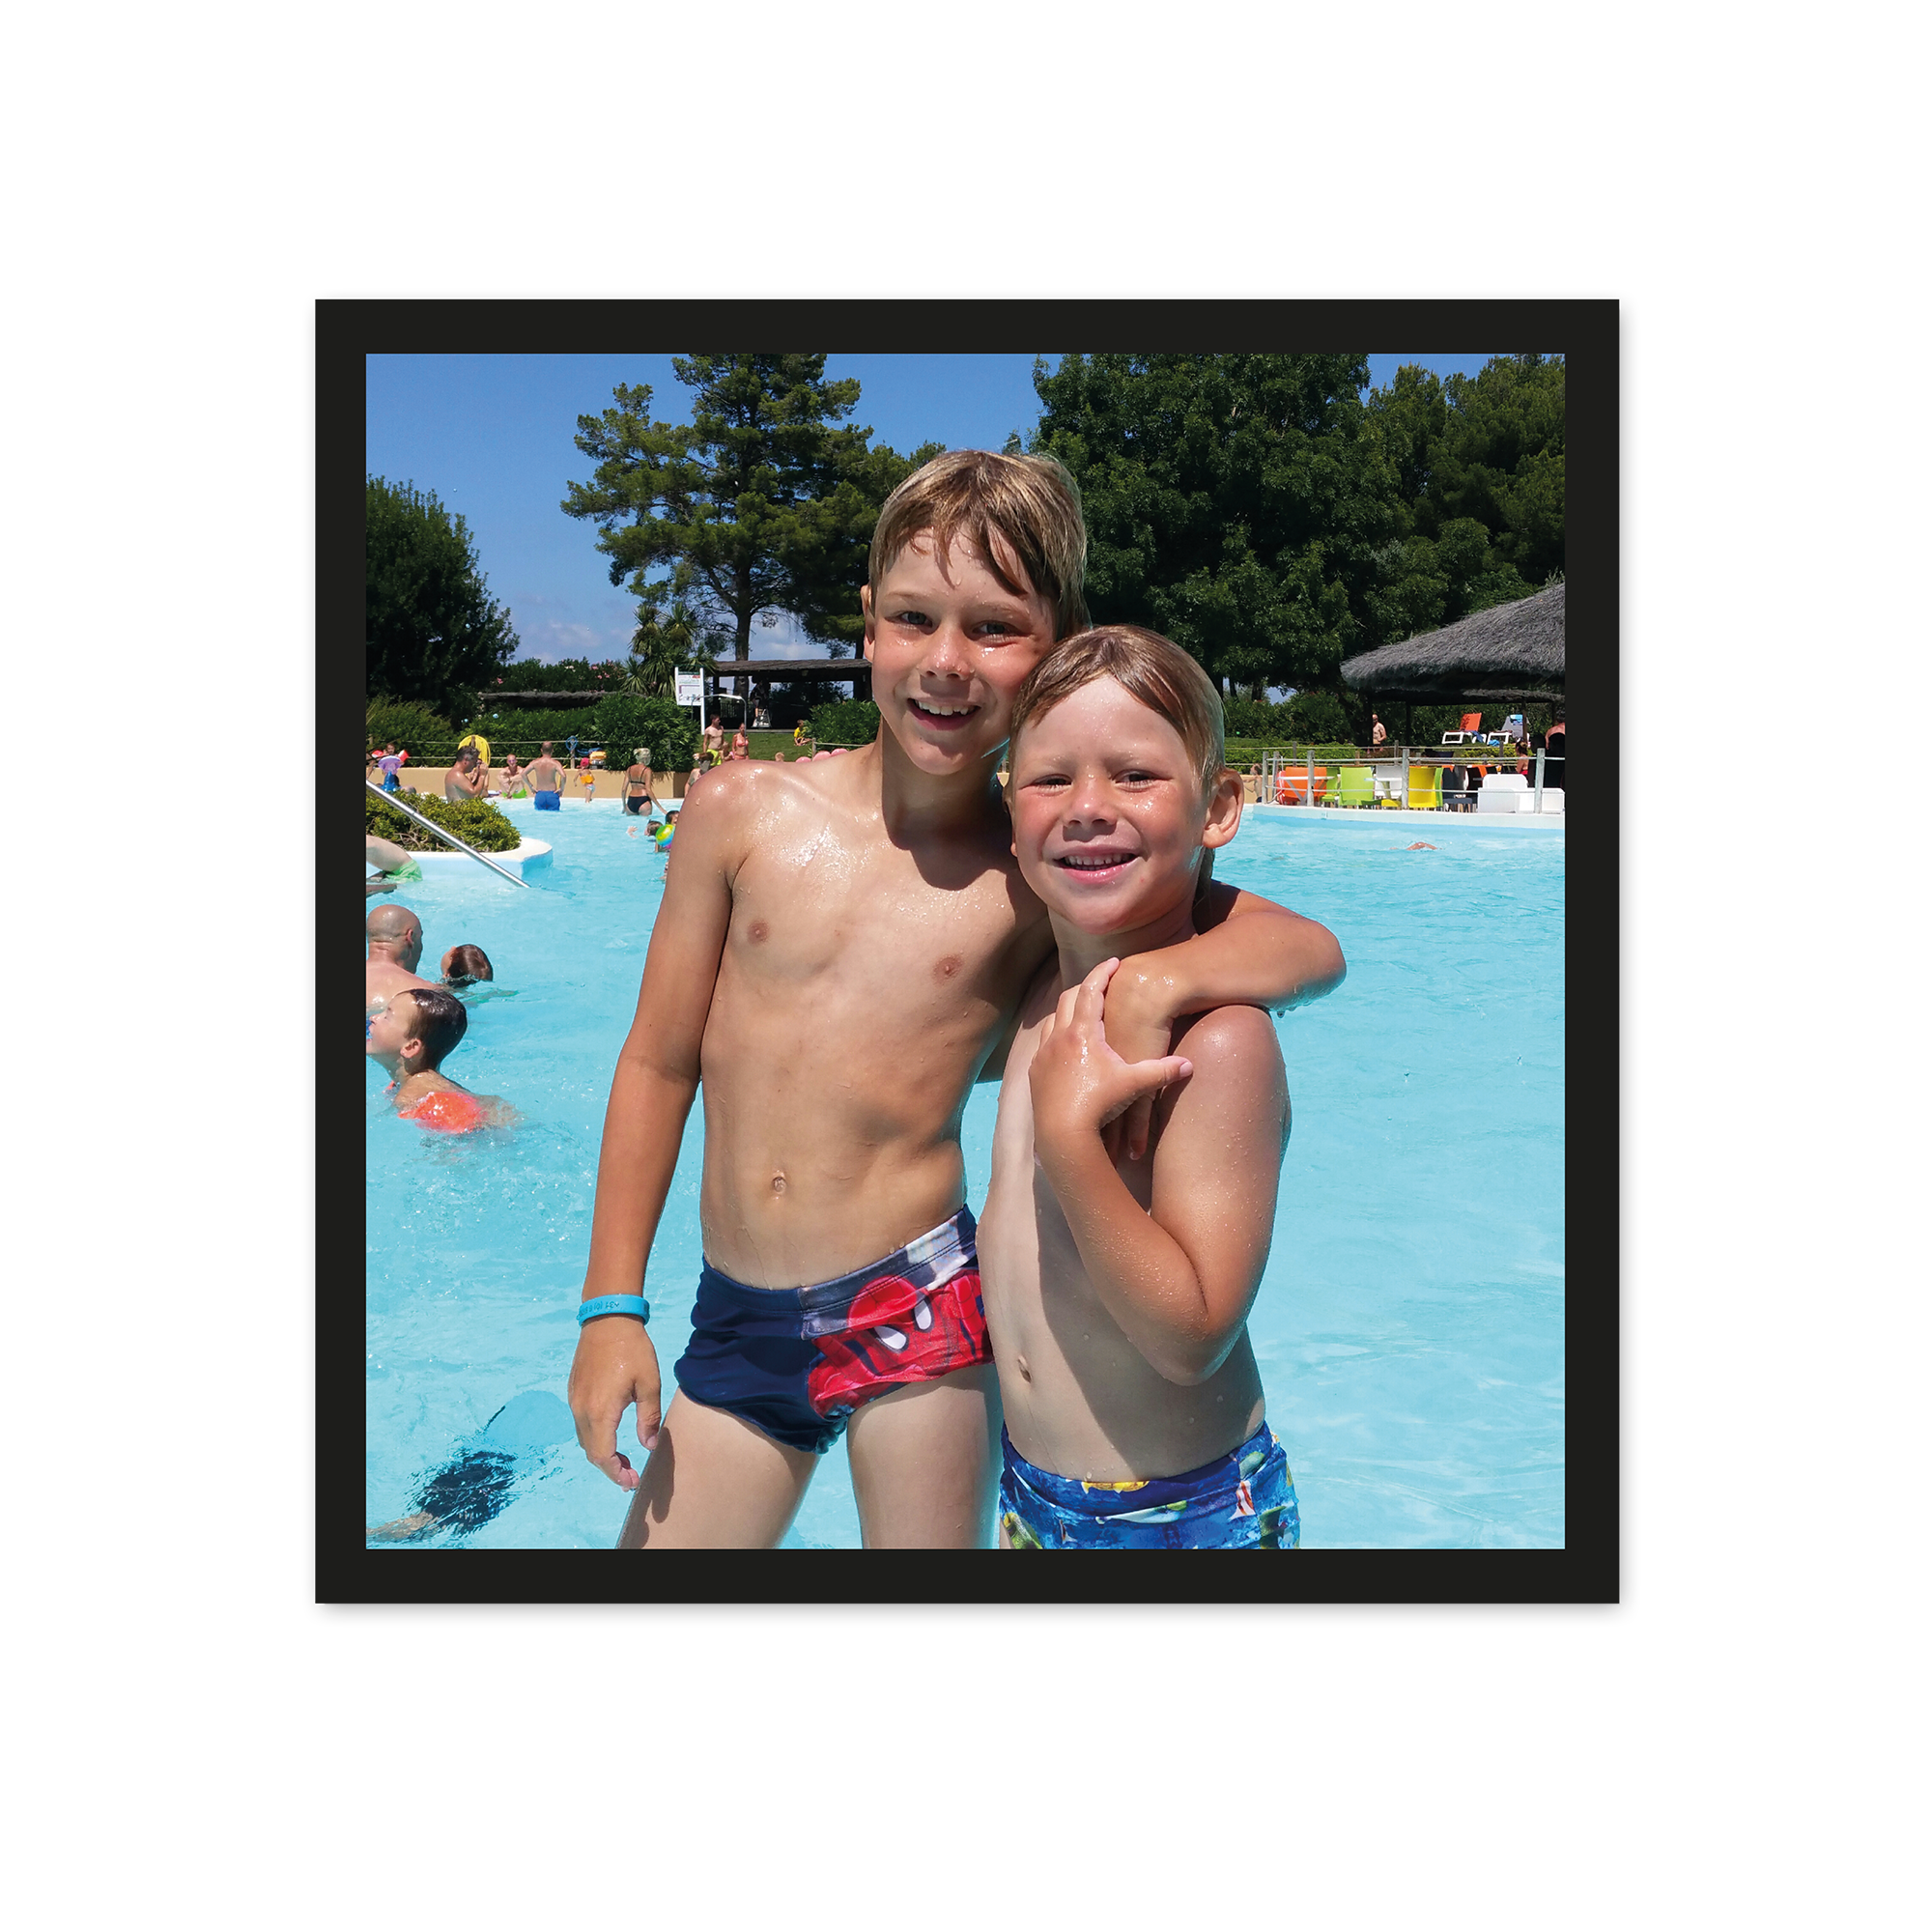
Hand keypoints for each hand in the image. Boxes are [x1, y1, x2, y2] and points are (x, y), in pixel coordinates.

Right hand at [567, 1314, 663, 1488]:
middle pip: (591, 1452)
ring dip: (601, 1454)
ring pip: (584, 1439)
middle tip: (630, 1476)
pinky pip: (580, 1424)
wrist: (607, 1319)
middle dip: (609, 1468)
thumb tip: (648, 1445)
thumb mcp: (649, 1384)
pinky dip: (594, 1437)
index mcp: (601, 1411)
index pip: (603, 1456)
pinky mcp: (573, 1391)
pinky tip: (610, 1434)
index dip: (616, 1473)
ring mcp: (574, 1401)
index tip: (631, 1481)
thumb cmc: (633, 1350)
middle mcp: (581, 1410)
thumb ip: (648, 1418)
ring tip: (622, 1459)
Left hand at [1029, 958, 1191, 1159]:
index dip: (1103, 974)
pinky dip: (1056, 1034)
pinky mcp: (1035, 1072)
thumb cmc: (1099, 1105)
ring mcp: (1043, 1054)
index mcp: (1082, 1033)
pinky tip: (1066, 1045)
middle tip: (1099, 984)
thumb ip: (1161, 1071)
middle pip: (1068, 999)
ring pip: (1052, 1019)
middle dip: (1085, 988)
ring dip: (1067, 1011)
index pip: (1092, 992)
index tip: (1113, 962)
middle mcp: (1058, 1037)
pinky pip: (1044, 1042)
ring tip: (1082, 1013)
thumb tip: (1189, 1065)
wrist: (1063, 1135)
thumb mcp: (1133, 1086)